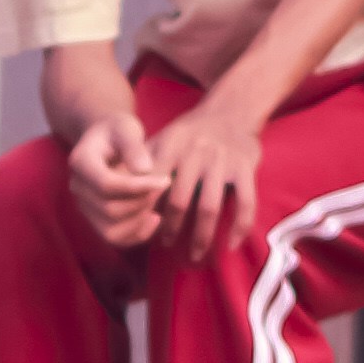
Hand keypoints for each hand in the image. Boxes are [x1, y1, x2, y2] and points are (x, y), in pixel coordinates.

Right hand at [63, 108, 167, 253]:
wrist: (106, 139)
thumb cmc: (117, 131)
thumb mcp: (126, 128)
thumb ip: (134, 146)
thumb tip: (144, 170)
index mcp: (80, 162)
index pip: (107, 184)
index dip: (138, 187)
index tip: (166, 180)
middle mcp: (77, 187)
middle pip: (110, 209)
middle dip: (142, 201)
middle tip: (164, 185)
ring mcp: (84, 206)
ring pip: (111, 230)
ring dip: (140, 219)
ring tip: (157, 200)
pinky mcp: (95, 219)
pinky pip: (115, 238)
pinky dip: (137, 235)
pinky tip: (155, 218)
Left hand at [146, 87, 267, 267]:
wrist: (232, 109)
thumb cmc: (191, 132)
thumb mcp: (164, 138)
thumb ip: (143, 164)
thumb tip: (118, 195)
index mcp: (172, 145)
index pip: (152, 184)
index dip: (145, 209)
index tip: (142, 225)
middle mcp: (197, 151)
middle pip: (178, 200)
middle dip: (171, 227)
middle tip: (166, 244)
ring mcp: (223, 159)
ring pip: (209, 207)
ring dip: (200, 236)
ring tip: (194, 253)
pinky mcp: (245, 166)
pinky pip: (245, 202)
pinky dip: (239, 226)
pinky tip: (231, 244)